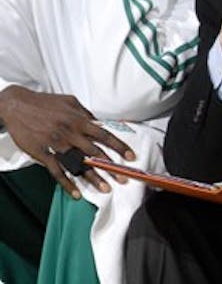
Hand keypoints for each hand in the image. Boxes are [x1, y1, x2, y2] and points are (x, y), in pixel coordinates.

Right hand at [0, 86, 134, 198]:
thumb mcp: (70, 102)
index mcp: (79, 121)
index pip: (104, 135)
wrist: (17, 105)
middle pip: (94, 153)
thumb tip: (100, 123)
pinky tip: (76, 193)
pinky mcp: (42, 153)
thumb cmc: (45, 103)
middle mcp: (70, 134)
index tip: (131, 157)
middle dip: (111, 167)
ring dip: (93, 178)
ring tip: (105, 189)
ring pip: (78, 164)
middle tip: (123, 178)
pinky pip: (56, 171)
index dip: (119, 146)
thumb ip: (86, 114)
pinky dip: (67, 183)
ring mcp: (56, 145)